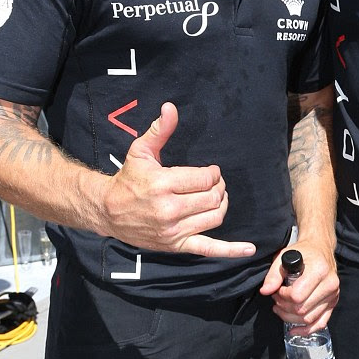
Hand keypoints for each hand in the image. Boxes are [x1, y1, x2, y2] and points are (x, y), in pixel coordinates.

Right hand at [100, 102, 254, 257]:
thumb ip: (159, 130)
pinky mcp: (176, 245)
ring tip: (215, 196)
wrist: (109, 211)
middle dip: (219, 187)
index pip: (205, 179)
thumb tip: (171, 107)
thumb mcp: (140, 151)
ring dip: (222, 204)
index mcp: (163, 184)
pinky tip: (249, 249)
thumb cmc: (128, 179)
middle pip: (213, 197)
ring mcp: (174, 231)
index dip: (213, 173)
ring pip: (215, 217)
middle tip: (214, 182)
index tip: (210, 171)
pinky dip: (231, 250)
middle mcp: (169, 210)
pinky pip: (209, 249)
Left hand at [260, 239, 338, 333]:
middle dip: (284, 307)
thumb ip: (273, 275)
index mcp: (319, 270)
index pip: (297, 296)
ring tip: (282, 307)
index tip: (278, 289)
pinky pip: (320, 323)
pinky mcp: (333, 303)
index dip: (282, 296)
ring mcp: (333, 295)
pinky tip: (294, 330)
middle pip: (302, 309)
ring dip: (290, 318)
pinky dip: (306, 330)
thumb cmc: (302, 251)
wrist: (320, 248)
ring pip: (308, 319)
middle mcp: (330, 284)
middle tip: (277, 298)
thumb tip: (265, 291)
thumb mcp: (284, 256)